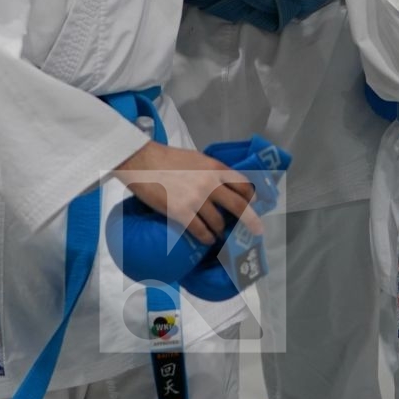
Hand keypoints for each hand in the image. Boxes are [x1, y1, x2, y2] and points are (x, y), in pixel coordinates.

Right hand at [114, 142, 260, 245]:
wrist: (142, 161)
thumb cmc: (167, 158)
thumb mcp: (197, 159)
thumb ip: (211, 171)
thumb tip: (221, 185)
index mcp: (215, 168)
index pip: (243, 184)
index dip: (251, 197)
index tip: (253, 204)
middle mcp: (211, 184)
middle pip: (238, 206)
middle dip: (251, 221)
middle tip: (256, 231)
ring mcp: (197, 200)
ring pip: (218, 222)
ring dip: (220, 230)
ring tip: (217, 234)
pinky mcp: (181, 213)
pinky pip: (200, 231)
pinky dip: (206, 238)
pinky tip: (207, 240)